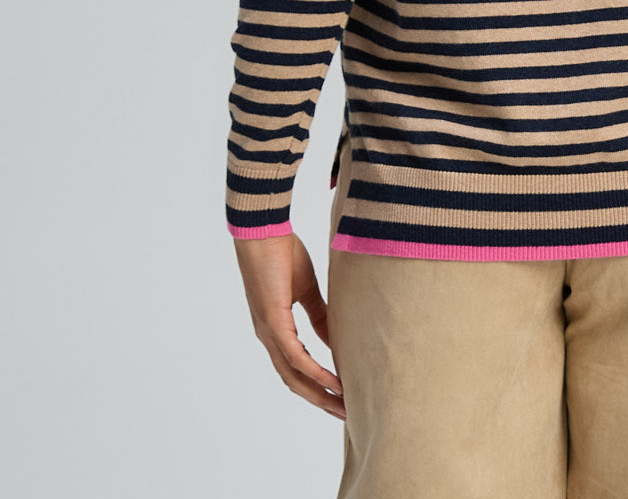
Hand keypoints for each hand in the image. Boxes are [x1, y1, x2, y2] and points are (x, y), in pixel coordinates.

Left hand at [232, 231, 344, 419]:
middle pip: (294, 381)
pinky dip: (314, 371)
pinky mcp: (273, 322)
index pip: (294, 368)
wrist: (262, 232)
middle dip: (320, 400)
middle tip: (346, 414)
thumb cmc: (281, 253)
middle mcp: (269, 337)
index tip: (339, 396)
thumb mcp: (305, 288)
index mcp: (276, 329)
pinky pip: (295, 356)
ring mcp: (269, 332)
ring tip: (343, 405)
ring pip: (293, 375)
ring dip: (319, 393)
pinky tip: (333, 381)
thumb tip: (333, 338)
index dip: (315, 385)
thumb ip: (319, 313)